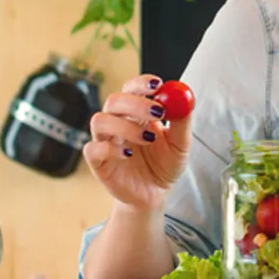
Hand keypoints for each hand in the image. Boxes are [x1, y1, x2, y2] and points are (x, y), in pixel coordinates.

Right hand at [83, 73, 192, 212]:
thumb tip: (186, 98)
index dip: (141, 83)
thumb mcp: (181, 143)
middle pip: (114, 100)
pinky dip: (109, 149)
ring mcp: (105, 141)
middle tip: (157, 112)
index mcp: (136, 112)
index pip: (132, 88)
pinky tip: (128, 155)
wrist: (155, 194)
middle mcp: (117, 121)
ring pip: (100, 120)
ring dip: (125, 126)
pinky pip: (92, 149)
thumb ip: (182, 121)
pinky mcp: (97, 162)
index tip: (157, 85)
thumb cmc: (165, 165)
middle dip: (136, 102)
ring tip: (148, 139)